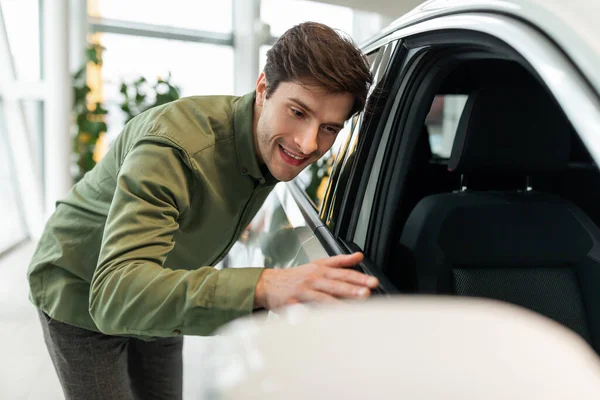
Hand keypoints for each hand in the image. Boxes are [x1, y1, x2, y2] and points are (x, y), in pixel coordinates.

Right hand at [253, 252, 378, 309]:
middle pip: (335, 284)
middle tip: (367, 293)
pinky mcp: (293, 305)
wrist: (268, 284)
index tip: (373, 282)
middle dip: (352, 289)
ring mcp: (303, 292)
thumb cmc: (295, 277)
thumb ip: (339, 261)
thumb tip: (358, 256)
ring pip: (323, 297)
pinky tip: (329, 320)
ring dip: (339, 303)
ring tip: (352, 308)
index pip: (343, 273)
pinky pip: (307, 311)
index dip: (359, 278)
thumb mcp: (317, 264)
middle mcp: (313, 279)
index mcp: (320, 270)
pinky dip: (318, 315)